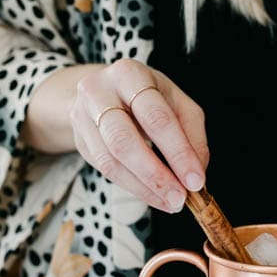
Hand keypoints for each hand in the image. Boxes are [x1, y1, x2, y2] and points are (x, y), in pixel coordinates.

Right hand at [70, 59, 208, 212]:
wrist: (104, 90)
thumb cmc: (148, 96)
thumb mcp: (176, 102)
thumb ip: (192, 133)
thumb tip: (197, 170)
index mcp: (130, 75)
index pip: (156, 118)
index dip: (178, 152)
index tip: (196, 180)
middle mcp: (99, 91)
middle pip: (125, 140)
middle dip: (156, 175)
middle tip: (179, 197)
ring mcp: (83, 115)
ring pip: (111, 160)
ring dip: (144, 187)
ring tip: (169, 201)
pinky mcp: (79, 138)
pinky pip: (104, 169)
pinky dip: (133, 187)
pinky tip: (153, 195)